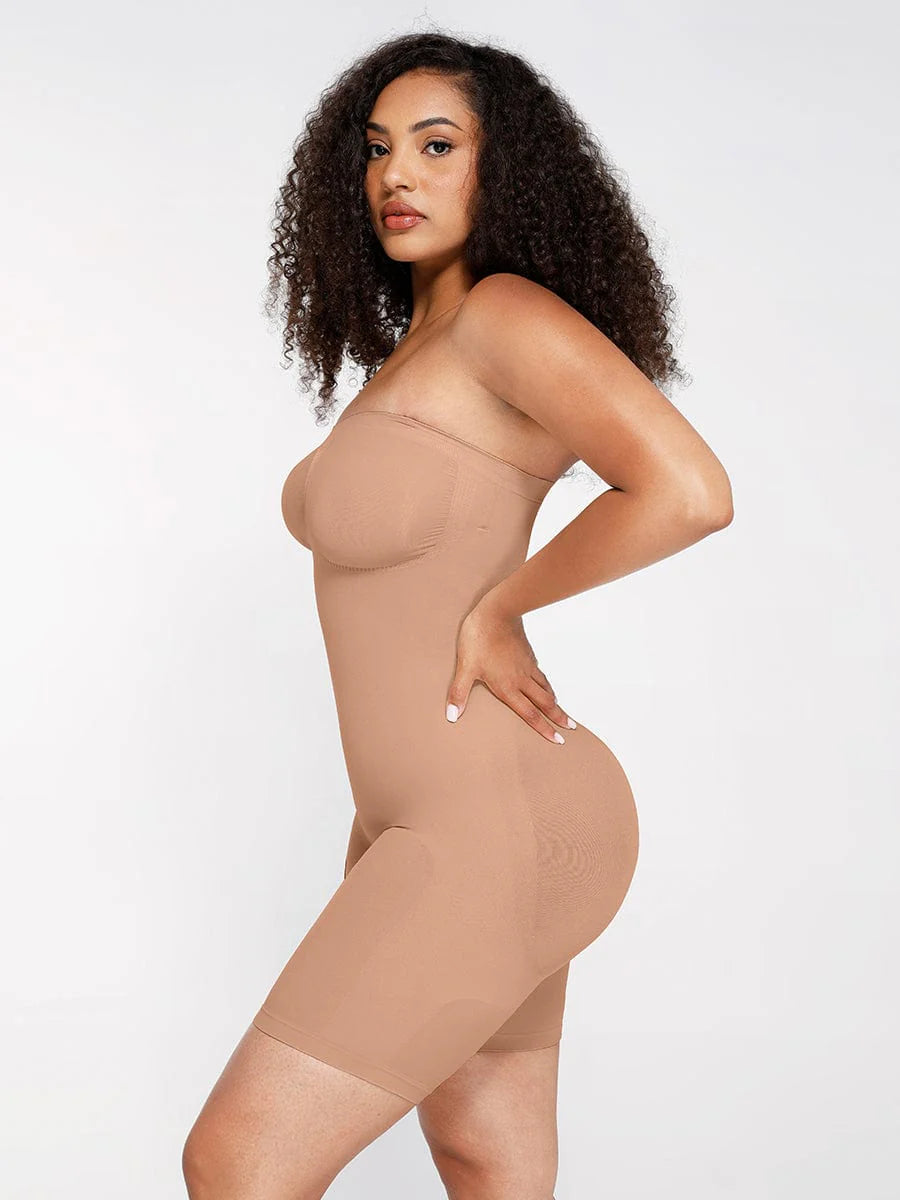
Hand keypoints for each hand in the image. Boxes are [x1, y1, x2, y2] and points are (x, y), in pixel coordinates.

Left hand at [445, 597, 576, 742]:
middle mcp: (521, 680)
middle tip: (571, 728)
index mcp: (508, 687)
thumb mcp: (465, 668)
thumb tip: (452, 716)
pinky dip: (547, 684)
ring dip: (555, 702)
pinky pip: (541, 674)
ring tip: (562, 711)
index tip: (557, 740)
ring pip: (545, 688)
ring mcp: (527, 666)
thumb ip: (459, 693)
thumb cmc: (479, 639)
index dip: (543, 729)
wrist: (497, 612)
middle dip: (558, 717)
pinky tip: (546, 685)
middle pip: (544, 703)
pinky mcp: (528, 654)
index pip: (529, 714)